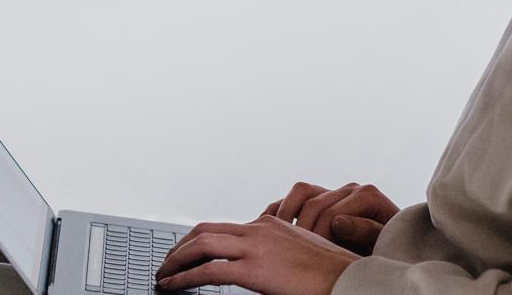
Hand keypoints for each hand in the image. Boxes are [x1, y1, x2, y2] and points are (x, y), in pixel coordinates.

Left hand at [156, 216, 357, 294]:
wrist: (349, 279)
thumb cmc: (331, 272)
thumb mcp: (299, 253)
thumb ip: (274, 254)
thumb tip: (259, 268)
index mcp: (271, 223)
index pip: (224, 227)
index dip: (199, 240)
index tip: (187, 253)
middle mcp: (260, 229)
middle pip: (205, 230)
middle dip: (180, 246)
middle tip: (167, 262)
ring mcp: (256, 247)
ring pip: (201, 244)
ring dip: (175, 260)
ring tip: (163, 275)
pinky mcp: (254, 270)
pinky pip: (208, 271)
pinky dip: (184, 278)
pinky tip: (173, 287)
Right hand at [262, 181, 399, 255]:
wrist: (391, 242)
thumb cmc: (389, 244)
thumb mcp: (383, 240)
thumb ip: (365, 230)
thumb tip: (339, 221)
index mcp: (366, 195)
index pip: (331, 214)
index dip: (319, 239)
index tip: (312, 259)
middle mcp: (349, 189)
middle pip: (313, 204)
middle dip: (302, 232)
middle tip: (295, 254)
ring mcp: (334, 191)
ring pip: (300, 192)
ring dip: (286, 215)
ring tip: (280, 238)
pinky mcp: (321, 196)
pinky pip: (295, 196)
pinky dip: (281, 208)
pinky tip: (270, 225)